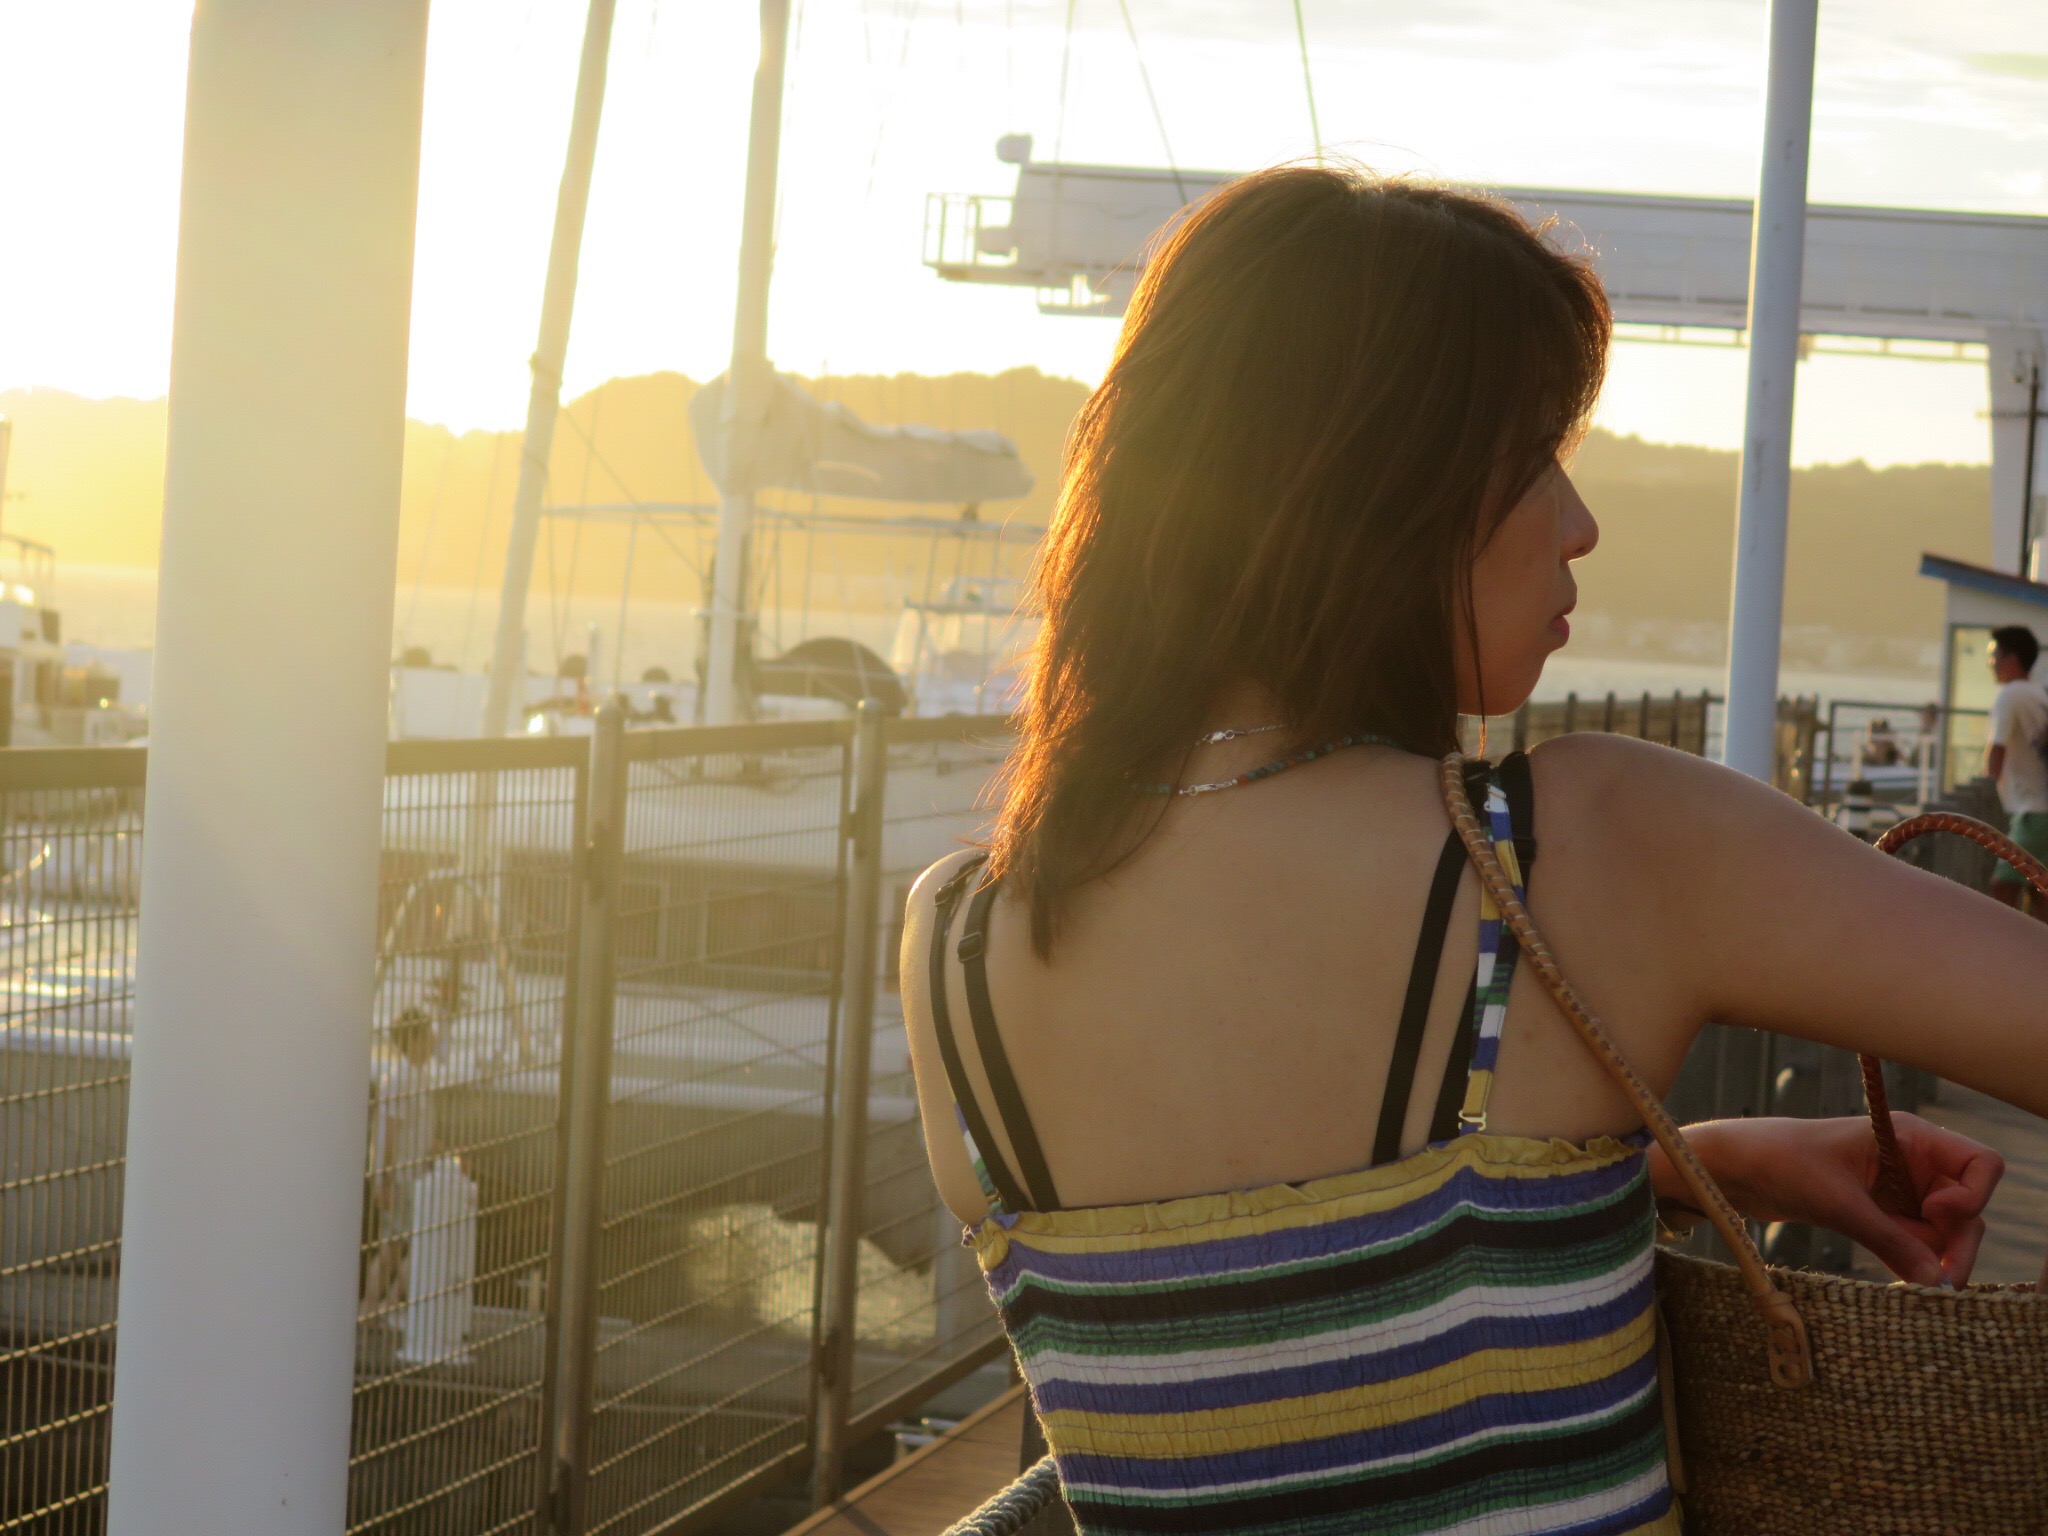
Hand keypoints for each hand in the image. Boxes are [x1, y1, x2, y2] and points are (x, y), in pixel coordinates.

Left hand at [1654, 1115, 2003, 1286]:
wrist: (1730, 1168)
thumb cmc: (1779, 1161)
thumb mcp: (1836, 1201)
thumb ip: (1889, 1238)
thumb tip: (1935, 1281)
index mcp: (1908, 1137)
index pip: (1981, 1164)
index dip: (1972, 1195)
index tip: (1936, 1213)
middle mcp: (1910, 1162)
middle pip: (1967, 1205)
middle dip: (1961, 1242)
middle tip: (1941, 1282)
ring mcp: (1896, 1190)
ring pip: (1944, 1231)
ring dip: (1938, 1259)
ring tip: (1921, 1289)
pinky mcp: (1877, 1214)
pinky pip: (1914, 1243)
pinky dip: (1914, 1263)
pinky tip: (1906, 1285)